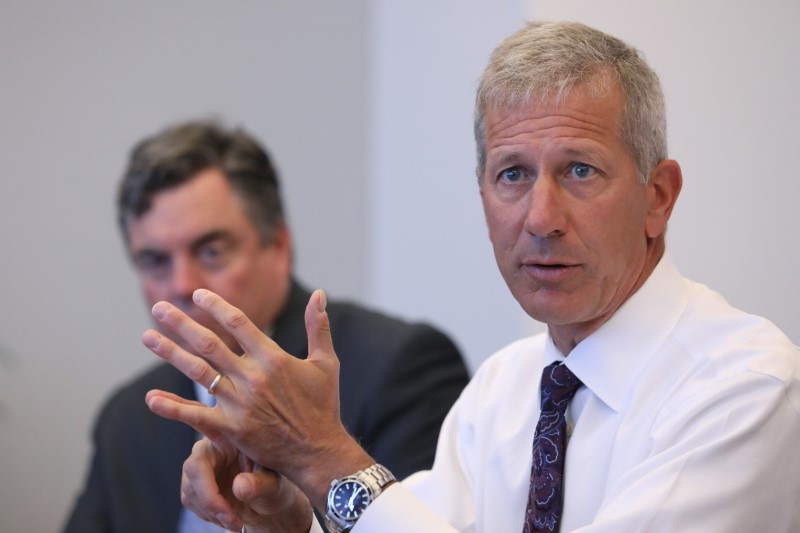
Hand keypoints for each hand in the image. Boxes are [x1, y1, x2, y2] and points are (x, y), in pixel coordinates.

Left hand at [143, 288, 373, 507]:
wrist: (319, 452)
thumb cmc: (323, 406)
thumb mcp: (326, 362)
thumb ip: (318, 327)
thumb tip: (319, 293)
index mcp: (274, 358)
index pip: (238, 323)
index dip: (216, 306)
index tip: (198, 295)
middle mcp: (254, 378)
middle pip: (210, 344)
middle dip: (181, 323)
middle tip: (159, 307)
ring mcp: (240, 404)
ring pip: (198, 372)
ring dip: (170, 353)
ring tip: (147, 337)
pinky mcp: (232, 429)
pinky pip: (196, 416)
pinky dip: (172, 407)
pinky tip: (151, 398)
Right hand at [181, 436, 312, 532]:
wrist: (270, 499)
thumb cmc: (274, 483)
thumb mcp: (274, 482)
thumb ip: (260, 483)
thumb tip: (239, 486)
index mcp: (229, 437)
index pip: (210, 440)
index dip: (196, 431)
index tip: (207, 461)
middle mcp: (210, 449)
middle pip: (194, 470)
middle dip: (210, 500)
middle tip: (232, 520)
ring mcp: (200, 467)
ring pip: (190, 490)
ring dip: (211, 512)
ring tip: (235, 522)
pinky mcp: (195, 484)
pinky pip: (191, 501)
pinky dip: (208, 515)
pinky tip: (227, 517)